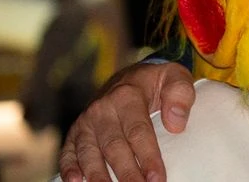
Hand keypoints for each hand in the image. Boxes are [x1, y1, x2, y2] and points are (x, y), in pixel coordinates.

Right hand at [58, 61, 195, 181]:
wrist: (130, 76)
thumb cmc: (157, 82)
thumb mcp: (175, 77)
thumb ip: (180, 95)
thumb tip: (176, 124)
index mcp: (127, 96)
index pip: (138, 131)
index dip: (148, 157)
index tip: (158, 178)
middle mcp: (102, 109)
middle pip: (114, 147)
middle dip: (127, 174)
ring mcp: (86, 122)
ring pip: (90, 153)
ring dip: (98, 176)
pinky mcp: (76, 132)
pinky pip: (68, 152)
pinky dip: (69, 168)